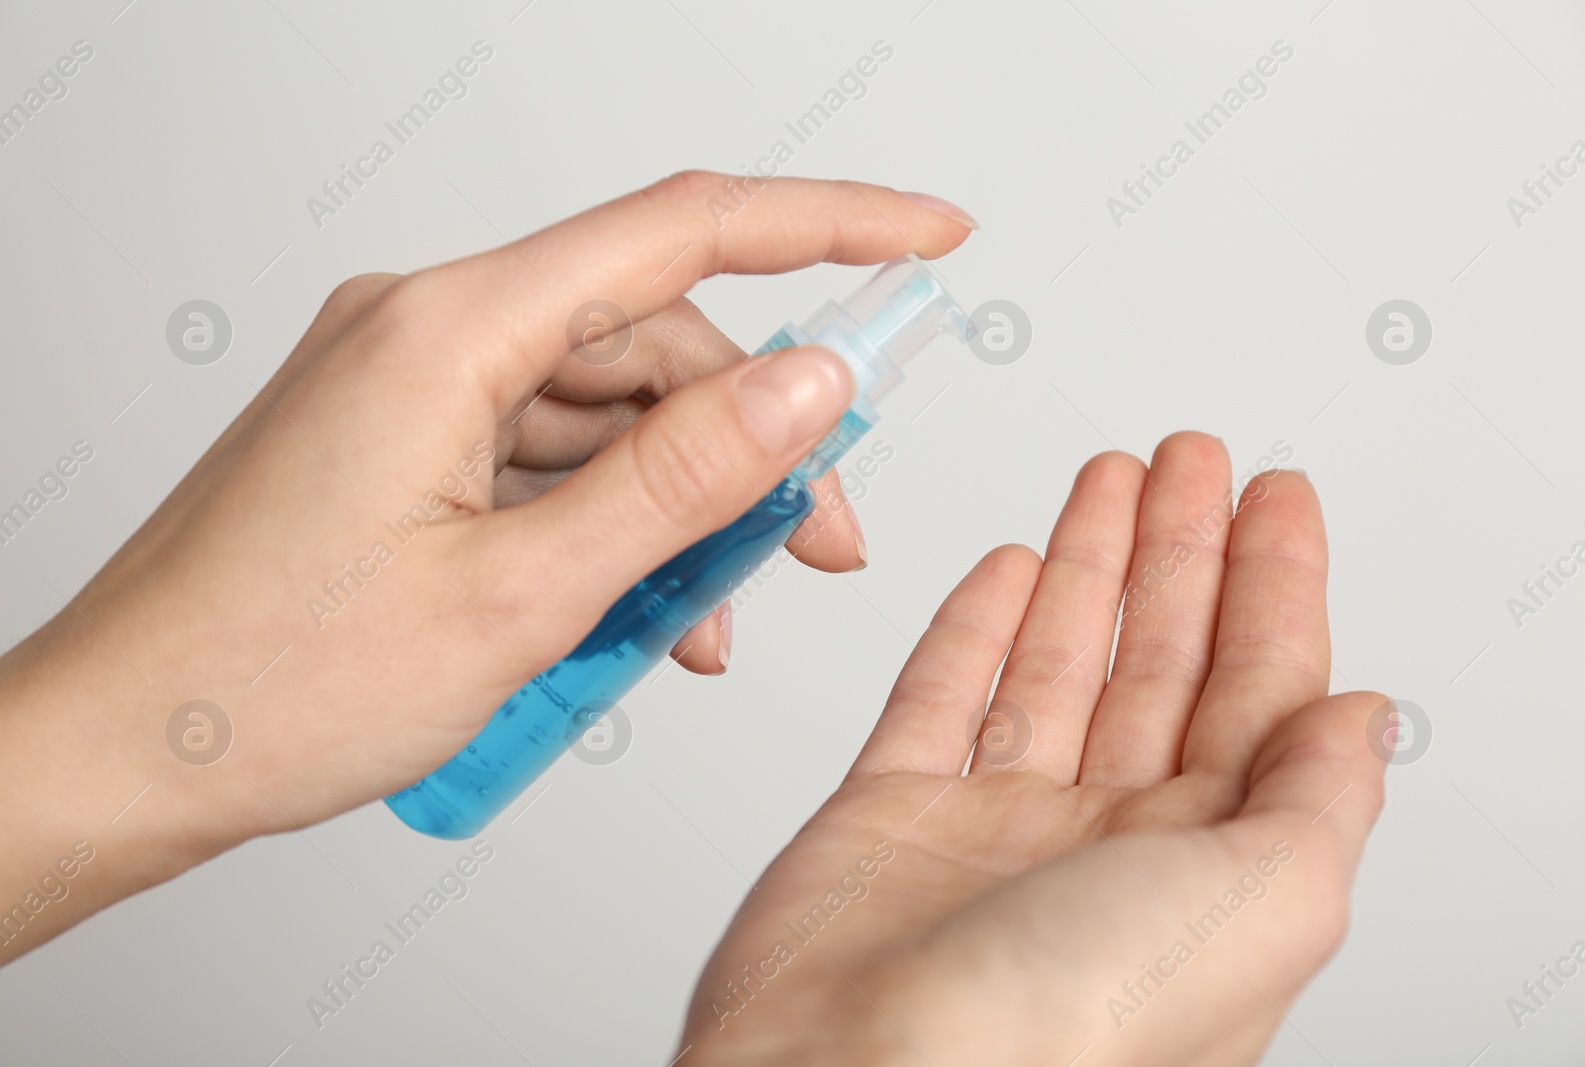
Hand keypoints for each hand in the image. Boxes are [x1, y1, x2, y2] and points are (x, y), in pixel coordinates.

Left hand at [0, 173, 975, 959]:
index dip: (825, 227)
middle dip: (753, 441)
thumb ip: (678, 480)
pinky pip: (546, 457)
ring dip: (677, 506)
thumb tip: (810, 385)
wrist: (118, 753)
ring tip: (705, 620)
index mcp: (445, 331)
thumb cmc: (266, 684)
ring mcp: (411, 388)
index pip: (680, 232)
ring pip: (604, 411)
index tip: (928, 237)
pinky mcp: (404, 444)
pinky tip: (635, 616)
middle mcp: (426, 332)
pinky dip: (607, 526)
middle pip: (651, 340)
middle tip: (821, 545)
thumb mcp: (517, 595)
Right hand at [680, 432, 1385, 1066]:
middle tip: (1192, 457)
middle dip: (1182, 552)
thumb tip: (1361, 715)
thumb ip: (1319, 800)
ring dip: (1088, 564)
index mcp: (1205, 872)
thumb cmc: (1060, 1034)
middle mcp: (1105, 845)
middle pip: (1162, 663)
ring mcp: (994, 827)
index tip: (1277, 496)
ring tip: (1109, 476)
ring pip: (1057, 662)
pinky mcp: (889, 814)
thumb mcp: (1261, 908)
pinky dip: (975, 625)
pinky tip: (1009, 566)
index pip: (1260, 695)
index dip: (1275, 586)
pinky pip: (943, 695)